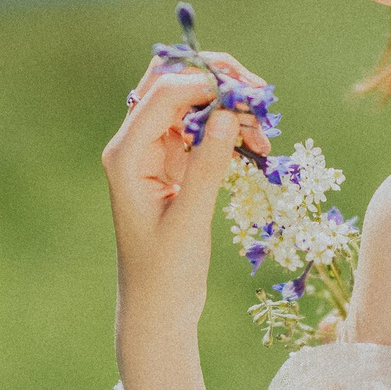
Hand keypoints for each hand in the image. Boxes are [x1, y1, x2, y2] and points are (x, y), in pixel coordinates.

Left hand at [103, 51, 273, 321]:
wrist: (157, 308)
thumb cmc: (166, 272)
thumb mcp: (190, 220)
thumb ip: (207, 165)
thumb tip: (229, 113)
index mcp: (127, 154)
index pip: (164, 93)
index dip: (207, 82)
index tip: (250, 94)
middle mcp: (135, 145)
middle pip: (172, 84)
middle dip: (217, 81)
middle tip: (259, 95)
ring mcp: (153, 153)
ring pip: (192, 104)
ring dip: (228, 109)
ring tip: (263, 135)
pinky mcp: (172, 165)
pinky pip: (202, 130)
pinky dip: (229, 131)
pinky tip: (256, 147)